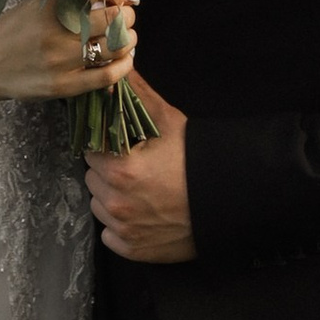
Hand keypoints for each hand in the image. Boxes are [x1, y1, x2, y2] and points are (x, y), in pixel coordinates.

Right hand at [0, 0, 138, 103]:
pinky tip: (124, 59)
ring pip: (115, 45)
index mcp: (50, 3)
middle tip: (123, 16)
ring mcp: (61, 59)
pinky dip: (124, 65)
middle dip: (125, 14)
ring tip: (125, 37)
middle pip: (112, 16)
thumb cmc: (12, 30)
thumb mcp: (37, 2)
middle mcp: (57, 29)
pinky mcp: (64, 85)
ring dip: (128, 38)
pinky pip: (107, 75)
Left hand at [84, 77, 196, 259]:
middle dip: (107, 170)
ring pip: (98, 206)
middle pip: (92, 178)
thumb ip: (137, 94)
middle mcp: (115, 202)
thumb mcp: (168, 121)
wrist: (229, 201)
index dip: (104, 146)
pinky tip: (142, 214)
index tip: (120, 146)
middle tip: (135, 166)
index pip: (89, 150)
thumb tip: (118, 69)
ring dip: (111, 198)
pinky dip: (120, 227)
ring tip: (140, 190)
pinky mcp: (133, 250)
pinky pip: (110, 236)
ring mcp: (123, 229)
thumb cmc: (198, 159)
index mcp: (119, 169)